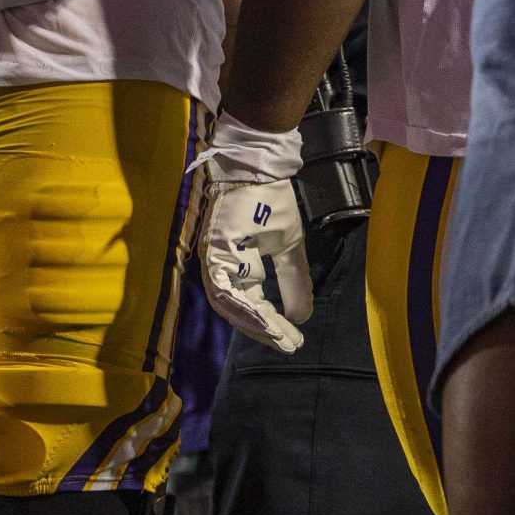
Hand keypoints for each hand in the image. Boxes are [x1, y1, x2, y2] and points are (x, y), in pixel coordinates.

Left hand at [193, 115, 310, 354]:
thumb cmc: (270, 203)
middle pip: (235, 310)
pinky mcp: (213, 248)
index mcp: (236, 265)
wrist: (261, 170)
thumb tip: (301, 317)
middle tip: (286, 344)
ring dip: (253, 321)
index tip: (290, 341)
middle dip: (262, 329)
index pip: (248, 304)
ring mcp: (213, 257)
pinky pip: (223, 285)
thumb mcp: (288, 248)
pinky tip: (265, 314)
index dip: (268, 324)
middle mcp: (220, 265)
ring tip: (278, 334)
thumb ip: (293, 281)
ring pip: (227, 303)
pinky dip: (242, 303)